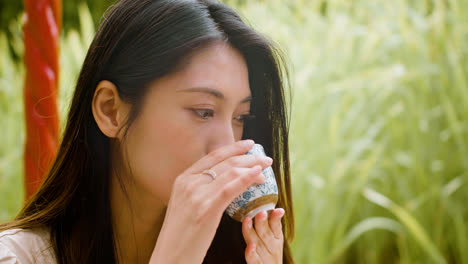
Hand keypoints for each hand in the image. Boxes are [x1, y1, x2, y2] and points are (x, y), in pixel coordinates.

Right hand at [150, 139, 273, 263]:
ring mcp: (196, 195)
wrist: (170, 256)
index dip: (233, 148)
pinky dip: (246, 178)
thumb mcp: (185, 204)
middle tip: (265, 158)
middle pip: (224, 162)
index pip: (212, 156)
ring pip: (230, 172)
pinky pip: (230, 188)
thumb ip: (199, 190)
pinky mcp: (206, 208)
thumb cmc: (180, 235)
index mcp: (182, 179)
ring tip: (266, 167)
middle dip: (248, 157)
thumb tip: (221, 182)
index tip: (249, 145)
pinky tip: (258, 175)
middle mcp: (189, 183)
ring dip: (252, 167)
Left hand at [242, 209, 284, 263]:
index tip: (278, 210)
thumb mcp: (274, 239)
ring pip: (258, 244)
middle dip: (262, 222)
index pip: (276, 227)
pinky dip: (252, 254)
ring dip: (252, 233)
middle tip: (260, 212)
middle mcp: (272, 248)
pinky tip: (249, 247)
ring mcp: (265, 257)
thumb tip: (271, 204)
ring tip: (247, 221)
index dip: (276, 218)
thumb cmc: (269, 253)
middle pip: (266, 234)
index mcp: (277, 239)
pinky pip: (254, 260)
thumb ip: (272, 223)